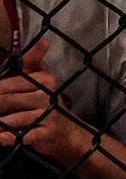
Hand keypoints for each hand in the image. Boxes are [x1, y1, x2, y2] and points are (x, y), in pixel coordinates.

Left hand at [0, 39, 92, 164]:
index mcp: (45, 80)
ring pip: (13, 119)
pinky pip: (21, 135)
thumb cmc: (46, 103)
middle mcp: (47, 96)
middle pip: (8, 101)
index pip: (11, 83)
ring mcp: (48, 116)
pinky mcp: (47, 133)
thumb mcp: (42, 79)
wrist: (66, 132)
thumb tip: (44, 40)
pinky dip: (7, 138)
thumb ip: (34, 61)